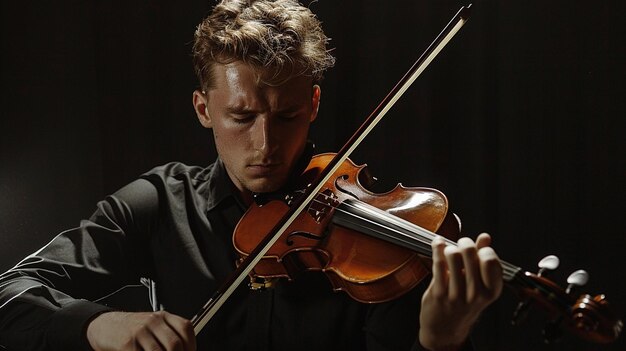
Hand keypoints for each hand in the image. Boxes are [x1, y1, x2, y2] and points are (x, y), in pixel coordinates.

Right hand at [86, 311, 195, 350]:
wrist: (104, 326)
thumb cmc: (131, 330)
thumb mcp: (152, 327)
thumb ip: (168, 336)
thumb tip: (185, 350)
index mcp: (163, 316)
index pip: (185, 328)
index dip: (191, 345)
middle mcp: (152, 321)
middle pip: (174, 343)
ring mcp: (140, 332)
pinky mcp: (127, 343)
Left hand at [419, 233, 502, 350]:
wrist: (445, 328)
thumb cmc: (463, 303)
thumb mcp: (479, 285)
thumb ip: (482, 260)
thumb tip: (485, 237)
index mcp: (491, 290)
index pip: (490, 259)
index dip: (482, 249)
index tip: (477, 249)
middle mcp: (476, 294)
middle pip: (470, 253)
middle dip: (464, 243)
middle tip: (461, 245)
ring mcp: (457, 294)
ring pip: (453, 256)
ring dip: (449, 248)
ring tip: (449, 251)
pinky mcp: (439, 293)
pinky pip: (438, 263)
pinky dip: (437, 248)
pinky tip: (438, 243)